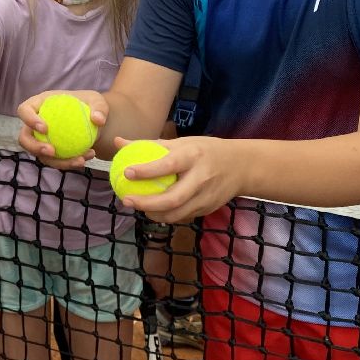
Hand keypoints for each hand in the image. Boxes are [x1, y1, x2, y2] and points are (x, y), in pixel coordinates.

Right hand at [16, 89, 108, 169]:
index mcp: (39, 104)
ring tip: (79, 160)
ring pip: (40, 155)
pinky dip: (69, 163)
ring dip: (57, 161)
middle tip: (52, 151)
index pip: (24, 110)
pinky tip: (85, 159)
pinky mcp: (51, 152)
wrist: (93, 120)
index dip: (29, 120)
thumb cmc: (90, 105)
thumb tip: (97, 119)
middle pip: (24, 138)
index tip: (45, 128)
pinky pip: (55, 161)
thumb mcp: (97, 101)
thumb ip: (99, 108)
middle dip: (34, 147)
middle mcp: (36, 123)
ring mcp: (41, 140)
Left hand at [116, 135, 244, 223]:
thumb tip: (118, 143)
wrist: (241, 166)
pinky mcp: (208, 208)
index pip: (168, 165)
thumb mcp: (182, 142)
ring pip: (177, 213)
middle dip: (146, 203)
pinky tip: (155, 211)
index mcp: (193, 156)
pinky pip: (183, 216)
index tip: (127, 172)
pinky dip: (167, 216)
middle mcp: (200, 178)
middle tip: (126, 200)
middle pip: (172, 198)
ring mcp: (206, 196)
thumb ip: (150, 145)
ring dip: (154, 214)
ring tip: (139, 208)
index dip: (146, 171)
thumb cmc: (205, 150)